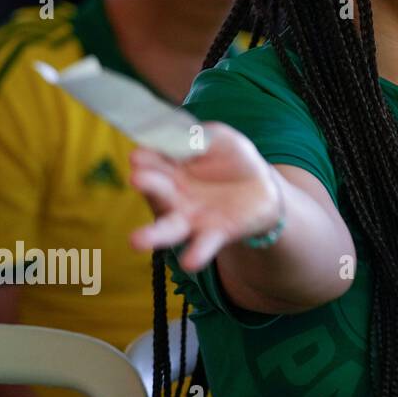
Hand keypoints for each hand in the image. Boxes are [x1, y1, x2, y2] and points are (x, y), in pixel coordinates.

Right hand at [129, 122, 280, 272]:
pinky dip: (196, 253)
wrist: (262, 188)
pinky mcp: (213, 234)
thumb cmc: (232, 158)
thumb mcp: (219, 139)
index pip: (152, 160)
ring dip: (152, 235)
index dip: (145, 157)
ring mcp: (189, 217)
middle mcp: (172, 195)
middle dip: (146, 184)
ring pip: (167, 228)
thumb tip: (177, 134)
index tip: (139, 154)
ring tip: (135, 241)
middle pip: (155, 191)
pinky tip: (190, 262)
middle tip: (136, 177)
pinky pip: (202, 245)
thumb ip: (199, 136)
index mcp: (169, 167)